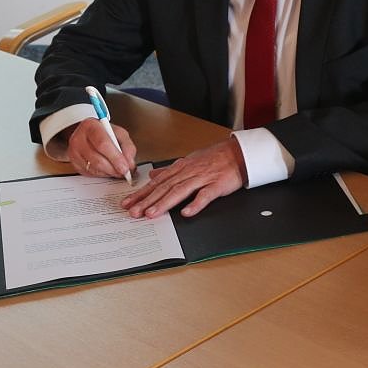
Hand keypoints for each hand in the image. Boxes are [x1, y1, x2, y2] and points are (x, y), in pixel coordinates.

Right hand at [67, 119, 136, 179]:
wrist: (87, 135)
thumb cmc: (104, 133)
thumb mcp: (119, 133)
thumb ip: (128, 146)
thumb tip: (129, 162)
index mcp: (91, 126)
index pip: (103, 144)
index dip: (116, 158)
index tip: (125, 167)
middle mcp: (79, 139)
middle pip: (98, 160)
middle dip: (114, 168)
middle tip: (125, 172)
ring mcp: (74, 152)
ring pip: (94, 169)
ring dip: (110, 172)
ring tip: (118, 170)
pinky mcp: (74, 164)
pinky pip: (91, 174)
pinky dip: (103, 174)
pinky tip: (108, 169)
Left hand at [121, 136, 246, 218]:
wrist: (239, 153)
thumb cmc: (216, 158)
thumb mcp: (190, 160)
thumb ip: (170, 170)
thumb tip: (153, 175)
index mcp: (181, 167)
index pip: (157, 182)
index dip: (142, 193)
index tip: (128, 202)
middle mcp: (189, 172)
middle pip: (165, 187)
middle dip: (147, 200)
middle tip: (133, 211)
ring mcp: (203, 178)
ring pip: (180, 191)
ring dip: (164, 203)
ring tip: (151, 214)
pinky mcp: (217, 185)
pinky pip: (205, 195)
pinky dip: (196, 204)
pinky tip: (186, 213)